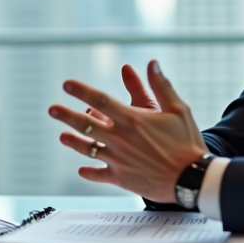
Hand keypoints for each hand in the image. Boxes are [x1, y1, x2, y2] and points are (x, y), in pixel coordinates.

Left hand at [48, 60, 205, 202]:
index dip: (81, 91)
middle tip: (52, 109)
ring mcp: (118, 160)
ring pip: (88, 149)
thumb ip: (161, 85)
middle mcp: (120, 139)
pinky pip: (99, 175)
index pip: (100, 101)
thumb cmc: (187, 142)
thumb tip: (151, 63)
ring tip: (62, 136)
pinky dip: (89, 172)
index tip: (67, 84)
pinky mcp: (121, 178)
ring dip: (73, 142)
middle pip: (86, 125)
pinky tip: (81, 169)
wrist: (191, 179)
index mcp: (132, 120)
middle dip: (66, 116)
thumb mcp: (178, 109)